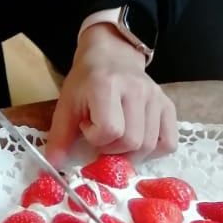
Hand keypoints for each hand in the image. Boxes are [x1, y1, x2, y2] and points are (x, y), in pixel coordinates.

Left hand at [45, 24, 176, 164]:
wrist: (111, 56)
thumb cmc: (86, 81)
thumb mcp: (67, 104)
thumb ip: (60, 135)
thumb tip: (53, 166)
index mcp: (107, 85)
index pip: (109, 130)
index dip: (95, 138)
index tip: (86, 128)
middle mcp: (137, 90)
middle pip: (132, 142)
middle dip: (112, 150)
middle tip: (102, 138)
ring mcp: (156, 97)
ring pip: (150, 146)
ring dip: (130, 153)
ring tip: (117, 139)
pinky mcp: (168, 105)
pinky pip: (168, 142)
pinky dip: (154, 151)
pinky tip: (137, 141)